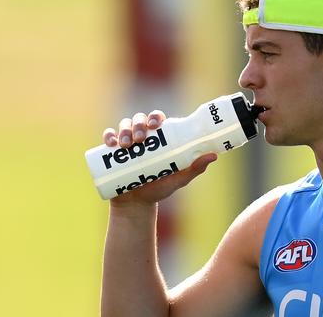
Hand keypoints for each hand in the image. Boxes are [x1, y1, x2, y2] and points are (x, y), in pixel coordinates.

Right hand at [102, 110, 217, 205]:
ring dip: (123, 130)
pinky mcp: (111, 152)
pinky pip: (109, 137)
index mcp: (159, 138)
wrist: (137, 205)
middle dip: (138, 124)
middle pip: (139, 120)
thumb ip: (195, 168)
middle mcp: (142, 137)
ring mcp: (127, 143)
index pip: (158, 119)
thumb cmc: (160, 188)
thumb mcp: (178, 178)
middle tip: (140, 139)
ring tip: (126, 145)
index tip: (156, 125)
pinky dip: (109, 136)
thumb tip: (213, 156)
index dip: (156, 117)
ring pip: (124, 126)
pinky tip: (110, 142)